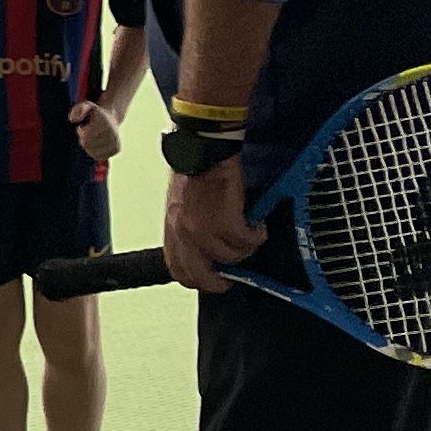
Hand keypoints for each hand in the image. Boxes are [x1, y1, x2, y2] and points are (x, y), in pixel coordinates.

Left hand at [69, 97, 122, 162]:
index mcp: (106, 122)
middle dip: (83, 139)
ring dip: (88, 145)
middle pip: (87, 144)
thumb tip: (73, 119)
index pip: (86, 136)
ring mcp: (116, 142)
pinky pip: (98, 156)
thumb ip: (79, 109)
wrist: (111, 118)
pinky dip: (94, 151)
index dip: (81, 131)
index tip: (83, 126)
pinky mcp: (116, 150)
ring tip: (92, 137)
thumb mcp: (86, 106)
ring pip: (92, 151)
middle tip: (87, 132)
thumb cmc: (95, 113)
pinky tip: (97, 143)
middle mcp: (113, 133)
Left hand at [162, 158, 261, 291]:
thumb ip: (189, 230)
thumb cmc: (195, 172)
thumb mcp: (183, 207)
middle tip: (236, 274)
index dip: (199, 280)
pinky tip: (257, 225)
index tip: (214, 278)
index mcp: (172, 229)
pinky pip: (247, 241)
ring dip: (246, 248)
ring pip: (232, 258)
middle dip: (222, 280)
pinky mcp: (226, 221)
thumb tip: (205, 251)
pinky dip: (257, 235)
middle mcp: (184, 234)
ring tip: (250, 234)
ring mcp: (203, 230)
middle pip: (202, 276)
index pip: (179, 270)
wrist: (204, 149)